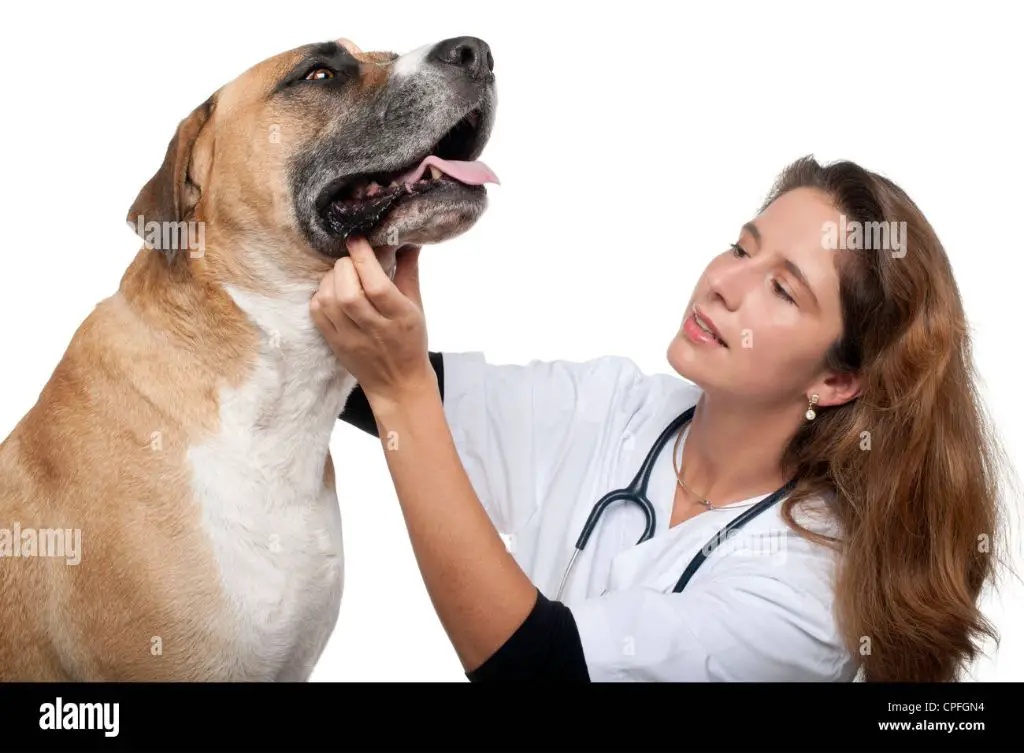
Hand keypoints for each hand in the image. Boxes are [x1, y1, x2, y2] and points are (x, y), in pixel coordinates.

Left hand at [310, 236, 433, 403]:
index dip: (363, 258)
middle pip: (349, 293)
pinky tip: (332, 291)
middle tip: (350, 260)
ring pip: (329, 301)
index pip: (377, 285)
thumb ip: (408, 271)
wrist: (397, 384)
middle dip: (345, 267)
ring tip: (341, 274)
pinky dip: (320, 294)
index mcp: (401, 317)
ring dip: (331, 279)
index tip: (357, 239)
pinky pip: (317, 313)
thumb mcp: (417, 306)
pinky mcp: (334, 343)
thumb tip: (408, 240)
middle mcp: (375, 329)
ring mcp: (351, 339)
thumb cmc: (410, 341)